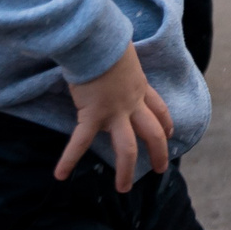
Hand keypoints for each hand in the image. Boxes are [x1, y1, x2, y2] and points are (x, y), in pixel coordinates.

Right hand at [56, 45, 172, 190]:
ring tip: (123, 188)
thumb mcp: (123, 53)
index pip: (159, 109)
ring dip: (126, 170)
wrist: (97, 41)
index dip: (166, 123)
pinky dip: (69, 159)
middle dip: (159, 152)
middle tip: (160, 169)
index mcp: (140, 87)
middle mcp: (132, 103)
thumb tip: (114, 54)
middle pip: (153, 132)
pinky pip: (80, 142)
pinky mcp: (93, 115)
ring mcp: (114, 111)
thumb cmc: (106, 41)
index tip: (171, 133)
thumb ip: (122, 62)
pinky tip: (60, 174)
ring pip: (127, 147)